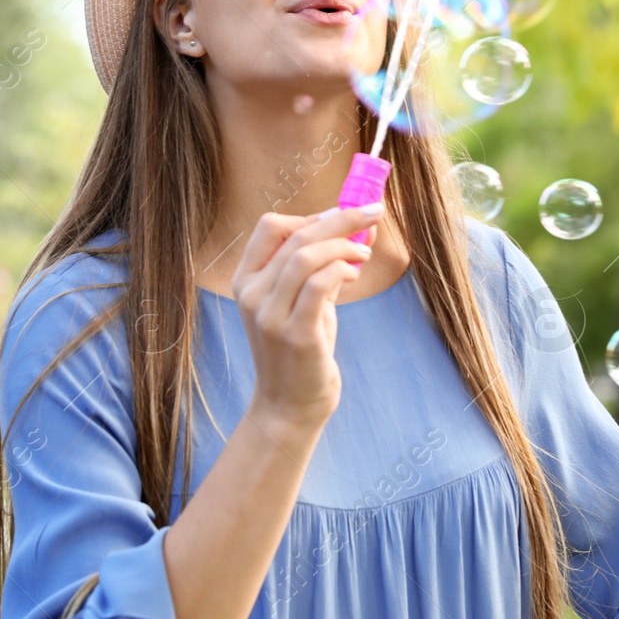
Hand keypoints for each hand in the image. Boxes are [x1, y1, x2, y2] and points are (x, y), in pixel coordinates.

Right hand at [232, 203, 382, 434]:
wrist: (289, 406)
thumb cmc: (300, 350)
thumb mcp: (304, 302)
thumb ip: (324, 266)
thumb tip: (360, 227)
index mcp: (246, 280)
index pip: (270, 227)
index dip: (309, 215)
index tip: (341, 215)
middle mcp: (251, 294)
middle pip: (296, 236)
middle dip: (340, 218)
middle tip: (372, 212)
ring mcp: (270, 315)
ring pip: (306, 256)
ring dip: (343, 244)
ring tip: (363, 253)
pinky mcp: (295, 334)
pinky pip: (320, 284)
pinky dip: (342, 269)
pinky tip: (355, 274)